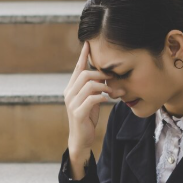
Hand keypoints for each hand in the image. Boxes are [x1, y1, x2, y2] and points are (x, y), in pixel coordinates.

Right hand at [64, 41, 123, 157]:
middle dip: (101, 74)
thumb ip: (95, 87)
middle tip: (113, 77)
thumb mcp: (91, 99)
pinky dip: (103, 97)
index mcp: (71, 88)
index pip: (77, 68)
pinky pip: (92, 99)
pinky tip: (109, 99)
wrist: (80, 138)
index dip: (83, 56)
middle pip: (84, 75)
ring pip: (89, 85)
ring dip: (104, 86)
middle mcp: (69, 93)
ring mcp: (72, 104)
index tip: (88, 43)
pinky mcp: (77, 113)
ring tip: (114, 91)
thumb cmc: (87, 117)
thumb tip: (106, 74)